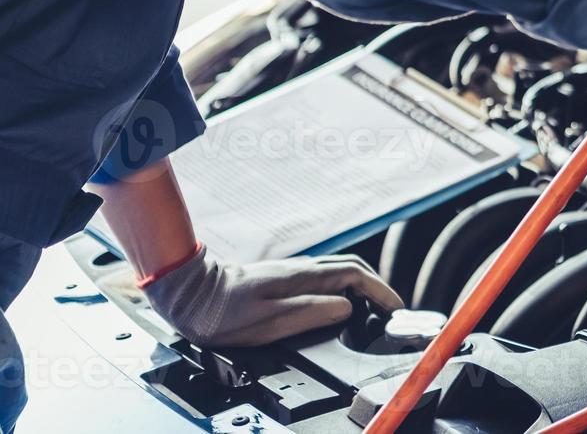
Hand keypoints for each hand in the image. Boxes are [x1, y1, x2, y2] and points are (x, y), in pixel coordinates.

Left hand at [142, 246, 403, 346]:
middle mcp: (302, 268)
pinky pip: (325, 276)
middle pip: (353, 268)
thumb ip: (309, 311)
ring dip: (362, 285)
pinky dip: (344, 286)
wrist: (190, 293)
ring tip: (372, 307)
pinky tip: (340, 302)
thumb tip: (345, 307)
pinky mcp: (284, 277)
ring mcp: (293, 270)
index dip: (380, 291)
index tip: (395, 308)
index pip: (355, 276)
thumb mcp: (267, 320)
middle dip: (377, 286)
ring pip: (340, 271)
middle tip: (390, 309)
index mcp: (303, 277)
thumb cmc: (222, 311)